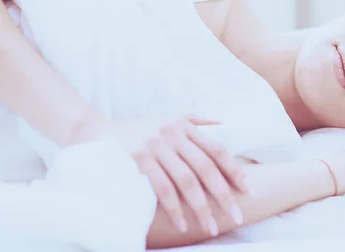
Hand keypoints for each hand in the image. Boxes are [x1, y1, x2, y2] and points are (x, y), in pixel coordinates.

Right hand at [74, 116, 247, 235]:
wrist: (96, 131)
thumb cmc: (137, 128)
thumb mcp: (169, 117)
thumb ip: (197, 121)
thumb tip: (225, 125)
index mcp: (184, 125)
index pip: (217, 149)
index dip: (234, 170)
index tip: (248, 190)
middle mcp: (173, 135)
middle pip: (206, 168)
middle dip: (223, 194)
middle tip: (235, 216)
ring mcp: (156, 147)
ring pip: (186, 181)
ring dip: (200, 207)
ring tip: (210, 227)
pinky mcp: (139, 160)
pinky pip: (162, 189)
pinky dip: (174, 209)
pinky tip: (183, 224)